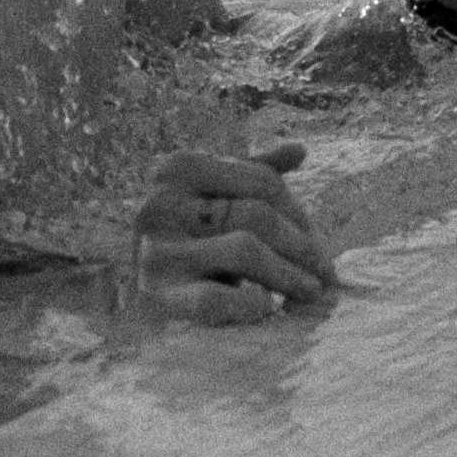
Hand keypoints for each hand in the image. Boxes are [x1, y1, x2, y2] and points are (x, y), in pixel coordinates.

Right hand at [134, 141, 337, 324]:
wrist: (132, 288)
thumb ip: (253, 172)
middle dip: (300, 245)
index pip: (262, 182)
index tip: (319, 241)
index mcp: (179, 168)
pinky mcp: (156, 295)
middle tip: (325, 273)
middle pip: (257, 215)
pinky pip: (216, 299)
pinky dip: (249, 304)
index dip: (299, 214)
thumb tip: (300, 149)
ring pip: (244, 251)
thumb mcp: (215, 195)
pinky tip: (268, 307)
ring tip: (310, 290)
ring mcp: (156, 249)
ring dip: (287, 275)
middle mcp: (162, 202)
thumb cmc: (189, 235)